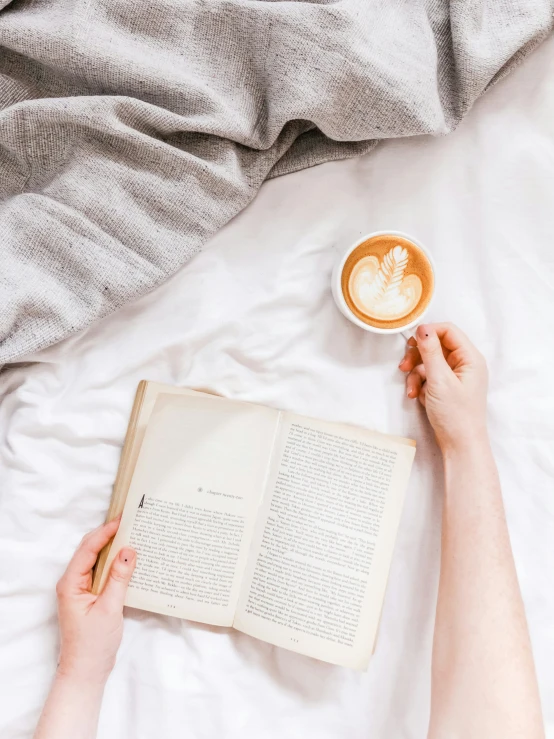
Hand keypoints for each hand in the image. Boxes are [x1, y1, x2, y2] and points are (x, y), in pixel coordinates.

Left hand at [55, 519, 135, 684]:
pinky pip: (101, 571)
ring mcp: (80, 588)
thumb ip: (118, 578)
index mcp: (71, 583)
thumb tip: (128, 550)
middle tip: (130, 522)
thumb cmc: (94, 643)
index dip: (105, 532)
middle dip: (108, 534)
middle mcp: (72, 582)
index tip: (123, 520)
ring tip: (132, 535)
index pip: (88, 549)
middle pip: (90, 550)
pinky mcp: (90, 595)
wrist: (86, 671)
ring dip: (112, 547)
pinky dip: (114, 562)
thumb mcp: (109, 608)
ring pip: (96, 559)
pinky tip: (128, 559)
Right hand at [398, 322, 488, 451]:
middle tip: (404, 365)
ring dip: (415, 373)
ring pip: (428, 362)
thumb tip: (422, 328)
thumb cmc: (456, 415)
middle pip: (435, 346)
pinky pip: (428, 377)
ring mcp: (454, 377)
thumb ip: (430, 352)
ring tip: (411, 389)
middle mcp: (464, 364)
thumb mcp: (439, 380)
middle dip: (418, 356)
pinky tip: (416, 397)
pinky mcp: (445, 388)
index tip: (411, 341)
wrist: (460, 445)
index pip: (448, 331)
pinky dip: (419, 384)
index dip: (428, 332)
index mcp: (470, 358)